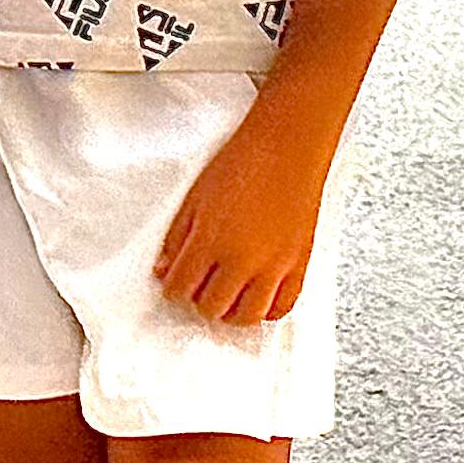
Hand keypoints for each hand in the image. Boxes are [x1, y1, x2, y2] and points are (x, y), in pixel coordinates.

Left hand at [154, 91, 339, 326]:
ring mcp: (274, 266)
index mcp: (210, 241)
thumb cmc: (244, 161)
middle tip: (200, 286)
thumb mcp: (195, 197)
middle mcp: (242, 260)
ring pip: (246, 317)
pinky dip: (267, 310)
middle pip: (211, 307)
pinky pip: (282, 307)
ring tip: (226, 298)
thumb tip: (164, 269)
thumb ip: (177, 238)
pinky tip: (257, 298)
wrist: (288, 145)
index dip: (173, 288)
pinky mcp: (298, 264)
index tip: (176, 282)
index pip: (180, 288)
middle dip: (199, 300)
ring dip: (231, 312)